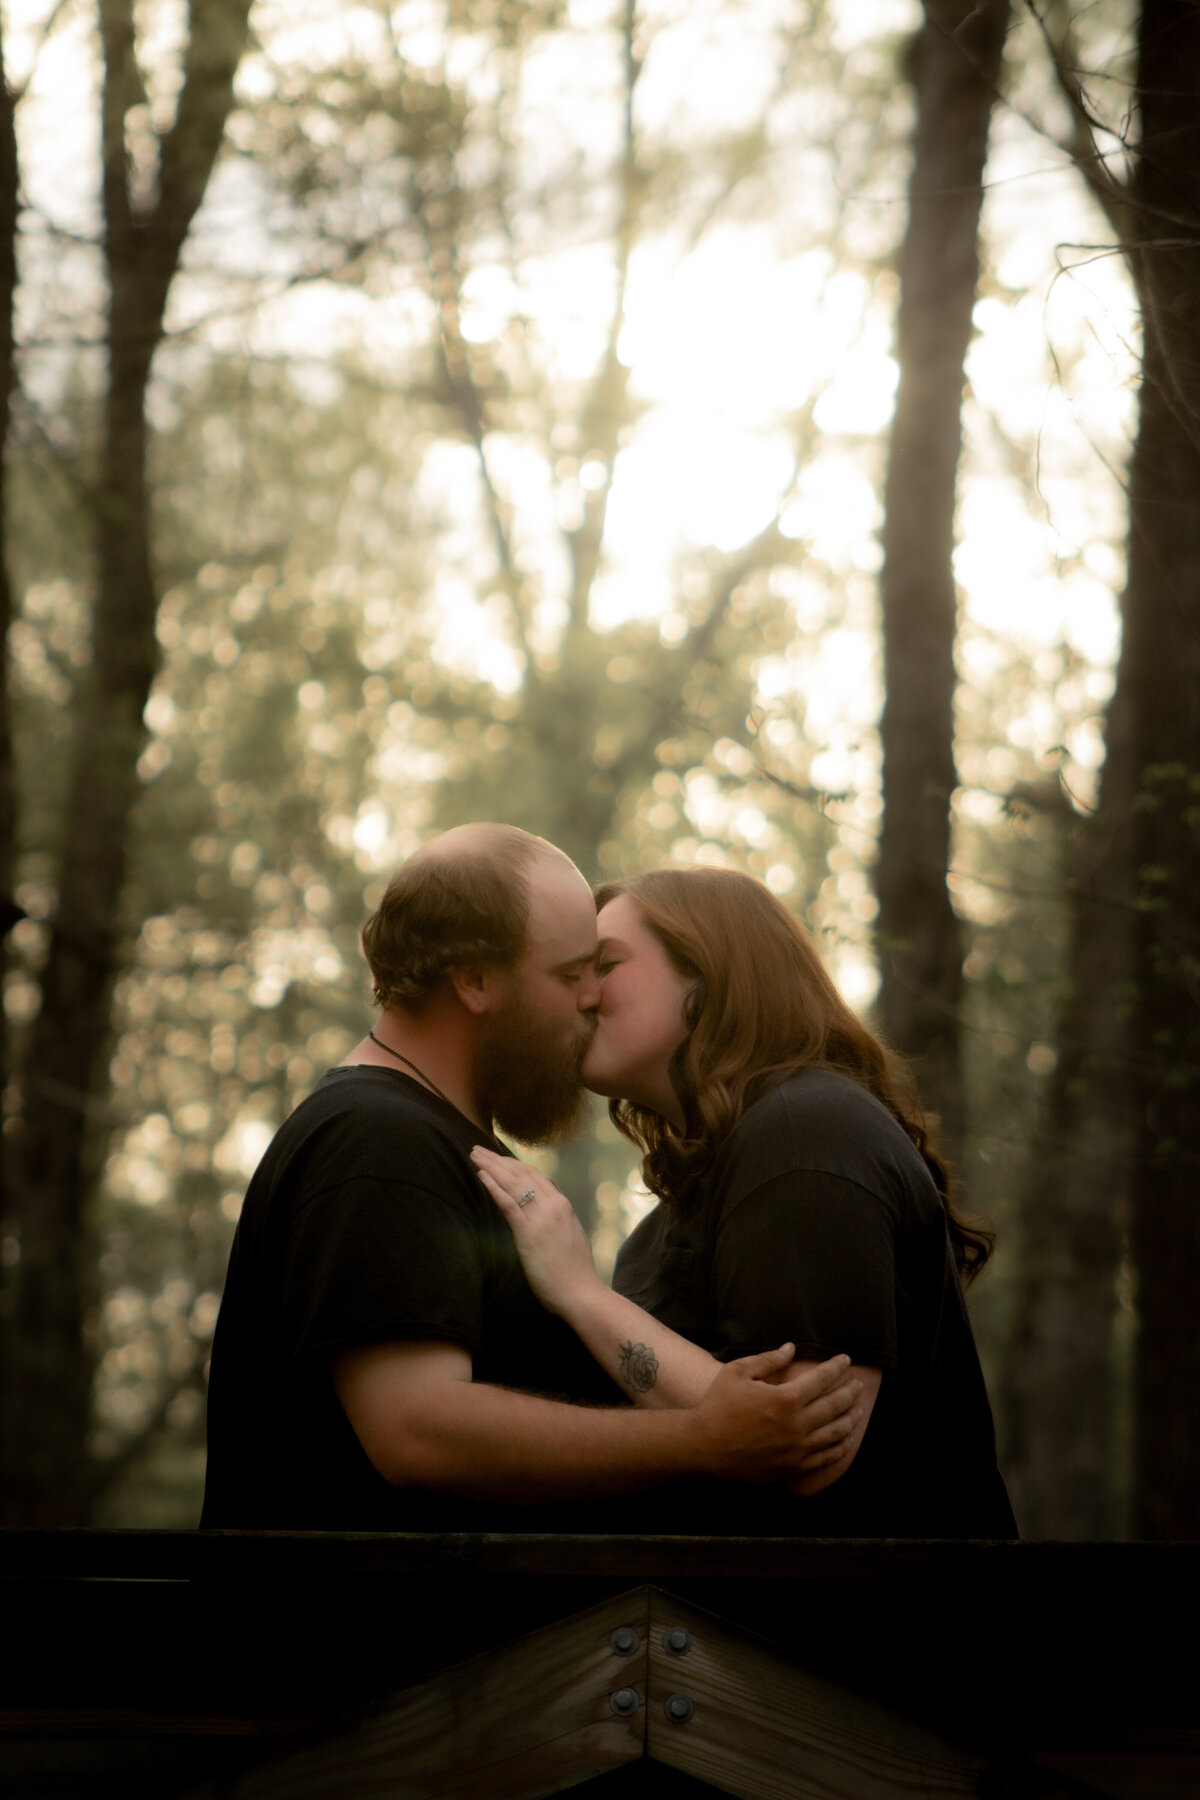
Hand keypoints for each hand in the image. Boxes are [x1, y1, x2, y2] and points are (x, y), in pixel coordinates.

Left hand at [471, 1145, 599, 1315]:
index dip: (514, 1163)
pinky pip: (507, 1202)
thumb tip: (545, 1209)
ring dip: (490, 1165)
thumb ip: (558, 1218)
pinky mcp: (527, 1232)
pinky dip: (493, 1186)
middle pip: (521, 1172)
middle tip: (479, 1149)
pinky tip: (481, 1175)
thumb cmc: (575, 1271)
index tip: (498, 1157)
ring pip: (512, 1182)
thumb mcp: (570, 1235)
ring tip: (475, 1155)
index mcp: (563, 1205)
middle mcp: (553, 1205)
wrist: (580, 1292)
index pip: (535, 1174)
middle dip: (498, 1158)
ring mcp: (540, 1217)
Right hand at [692, 1346, 862, 1483]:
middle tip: (858, 1384)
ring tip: (859, 1410)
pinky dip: (841, 1446)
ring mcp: (797, 1450)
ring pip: (836, 1433)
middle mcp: (797, 1425)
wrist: (703, 1447)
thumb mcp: (738, 1372)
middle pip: (835, 1406)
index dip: (837, 1367)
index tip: (846, 1360)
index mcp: (785, 1398)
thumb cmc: (717, 1405)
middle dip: (850, 1392)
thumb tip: (791, 1348)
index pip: (822, 1379)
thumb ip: (768, 1359)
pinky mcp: (793, 1469)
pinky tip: (847, 1439)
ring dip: (851, 1419)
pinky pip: (826, 1458)